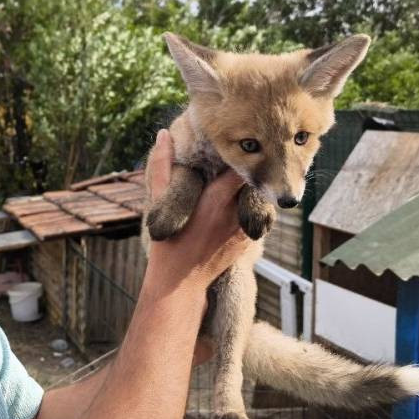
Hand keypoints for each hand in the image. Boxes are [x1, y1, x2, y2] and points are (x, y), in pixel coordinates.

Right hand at [145, 129, 249, 288]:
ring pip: (259, 196)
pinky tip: (244, 199)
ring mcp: (246, 227)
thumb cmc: (167, 242)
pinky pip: (259, 214)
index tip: (235, 143)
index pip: (241, 165)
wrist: (181, 283)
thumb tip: (163, 134)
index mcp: (216, 198)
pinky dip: (253, 204)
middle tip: (247, 153)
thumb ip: (162, 167)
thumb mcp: (159, 201)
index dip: (240, 152)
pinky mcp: (250, 239)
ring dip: (253, 185)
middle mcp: (236, 212)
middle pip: (255, 179)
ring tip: (249, 173)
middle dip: (251, 166)